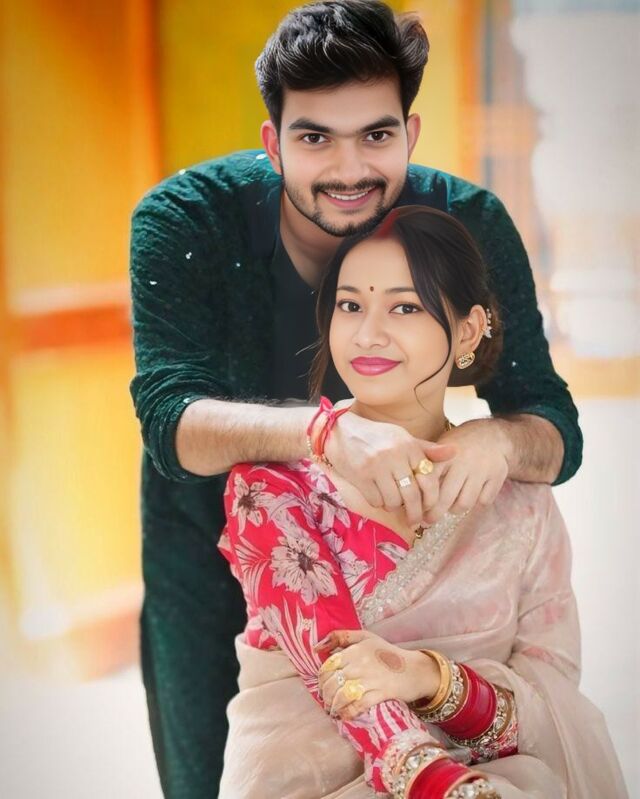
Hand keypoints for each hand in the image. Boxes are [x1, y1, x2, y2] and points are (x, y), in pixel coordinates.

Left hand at [314, 629, 438, 721]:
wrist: (416, 669)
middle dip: (326, 695)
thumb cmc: (387, 653)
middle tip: (326, 702)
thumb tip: (316, 647)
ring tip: (333, 711)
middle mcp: (361, 663)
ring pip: (342, 695)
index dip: (321, 679)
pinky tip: (344, 716)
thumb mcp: (365, 637)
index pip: (329, 666)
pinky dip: (348, 713)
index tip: (322, 687)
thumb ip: (340, 637)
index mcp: (355, 649)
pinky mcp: (381, 693)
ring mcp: (371, 679)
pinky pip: (358, 705)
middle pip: (333, 682)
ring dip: (334, 706)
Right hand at [324, 413, 455, 526]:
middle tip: (415, 521)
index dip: (431, 498)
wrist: (340, 432)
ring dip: (395, 508)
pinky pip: (376, 500)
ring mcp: (376, 466)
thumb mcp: (402, 438)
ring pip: (394, 501)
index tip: (429, 507)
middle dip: (415, 513)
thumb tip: (455, 452)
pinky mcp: (360, 476)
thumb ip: (427, 449)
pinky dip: (380, 503)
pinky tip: (379, 496)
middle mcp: (394, 455)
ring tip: (394, 504)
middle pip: (412, 495)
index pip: (428, 479)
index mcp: (408, 445)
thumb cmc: (376, 436)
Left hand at [421, 418, 509, 524]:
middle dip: (434, 514)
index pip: (430, 482)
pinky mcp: (497, 477)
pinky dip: (475, 506)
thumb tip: (408, 489)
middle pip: (446, 498)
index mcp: (446, 456)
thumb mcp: (441, 448)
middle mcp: (464, 463)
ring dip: (454, 510)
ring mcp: (481, 471)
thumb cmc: (459, 445)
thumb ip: (428, 464)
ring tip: (449, 508)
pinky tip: (467, 500)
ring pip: (464, 503)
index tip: (415, 508)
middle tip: (427, 521)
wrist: (492, 435)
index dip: (421, 499)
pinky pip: (483, 502)